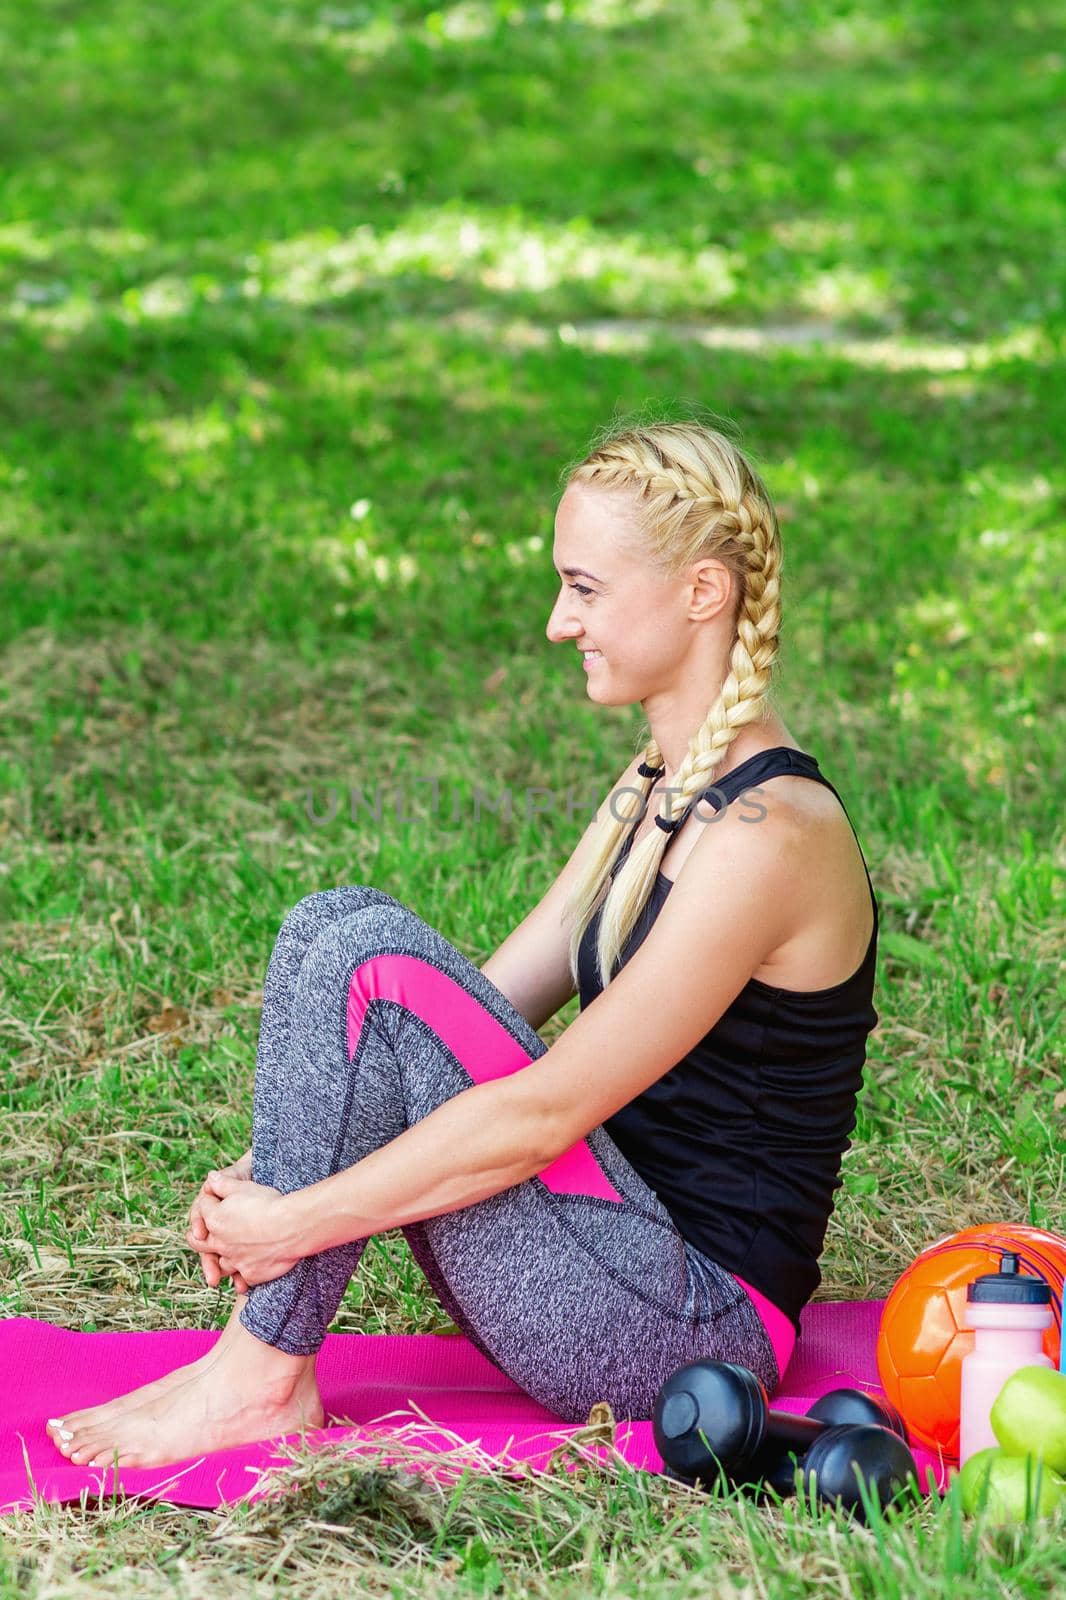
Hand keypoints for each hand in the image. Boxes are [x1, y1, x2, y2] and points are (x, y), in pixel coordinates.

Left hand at [186, 1171, 301, 1288]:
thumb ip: (224, 1183)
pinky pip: (242, 1278)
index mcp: (215, 1218)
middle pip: (199, 1242)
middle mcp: (219, 1242)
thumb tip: (211, 1177)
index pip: (203, 1208)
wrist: (293, 1226)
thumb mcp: (245, 1186)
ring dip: (220, 1261)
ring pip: (219, 1264)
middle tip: (200, 1235)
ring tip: (225, 1257)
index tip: (214, 1199)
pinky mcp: (250, 1273)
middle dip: (199, 1237)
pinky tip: (246, 1275)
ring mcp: (234, 1260)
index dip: (208, 1202)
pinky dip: (242, 1276)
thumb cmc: (269, 1203)